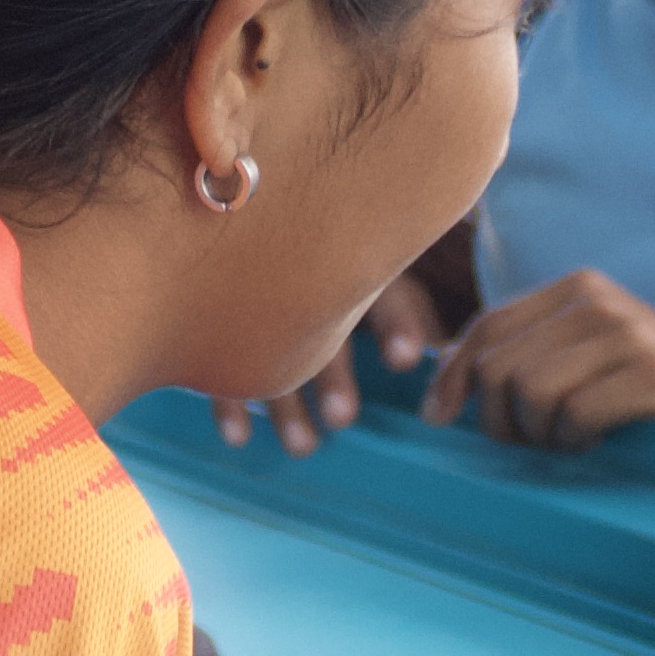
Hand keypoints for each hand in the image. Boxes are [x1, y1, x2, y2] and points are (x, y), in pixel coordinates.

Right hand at [210, 271, 457, 454]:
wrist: (233, 208)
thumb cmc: (327, 254)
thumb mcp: (369, 267)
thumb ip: (405, 311)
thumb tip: (441, 357)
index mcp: (351, 258)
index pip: (380, 291)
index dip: (395, 323)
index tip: (408, 359)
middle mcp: (300, 275)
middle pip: (315, 324)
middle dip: (330, 373)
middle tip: (343, 418)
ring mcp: (251, 296)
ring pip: (265, 351)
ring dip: (284, 404)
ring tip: (304, 448)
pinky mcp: (212, 320)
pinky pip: (215, 361)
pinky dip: (226, 402)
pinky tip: (239, 437)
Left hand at [423, 270, 654, 464]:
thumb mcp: (591, 353)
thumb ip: (531, 354)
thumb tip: (442, 381)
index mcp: (576, 290)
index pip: (487, 327)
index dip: (453, 375)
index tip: (439, 417)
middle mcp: (598, 302)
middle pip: (500, 366)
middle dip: (496, 419)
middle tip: (525, 446)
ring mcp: (627, 335)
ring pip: (530, 392)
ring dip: (538, 435)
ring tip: (568, 443)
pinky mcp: (651, 374)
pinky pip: (574, 415)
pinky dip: (575, 441)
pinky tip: (597, 444)